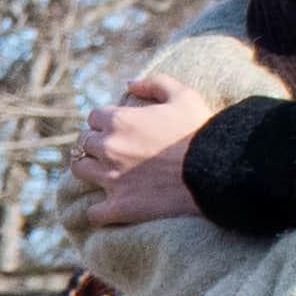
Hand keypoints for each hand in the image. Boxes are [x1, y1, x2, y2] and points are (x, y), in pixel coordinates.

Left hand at [74, 70, 219, 227]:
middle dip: (95, 144)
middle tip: (111, 150)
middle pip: (83, 143)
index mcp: (119, 120)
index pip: (93, 117)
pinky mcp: (119, 206)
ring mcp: (111, 178)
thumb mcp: (184, 96)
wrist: (215, 171)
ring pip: (79, 170)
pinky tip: (107, 207)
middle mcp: (108, 147)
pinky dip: (98, 210)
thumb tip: (128, 84)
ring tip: (103, 172)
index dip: (105, 121)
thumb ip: (154, 83)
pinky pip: (93, 212)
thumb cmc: (201, 131)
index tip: (117, 128)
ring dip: (89, 169)